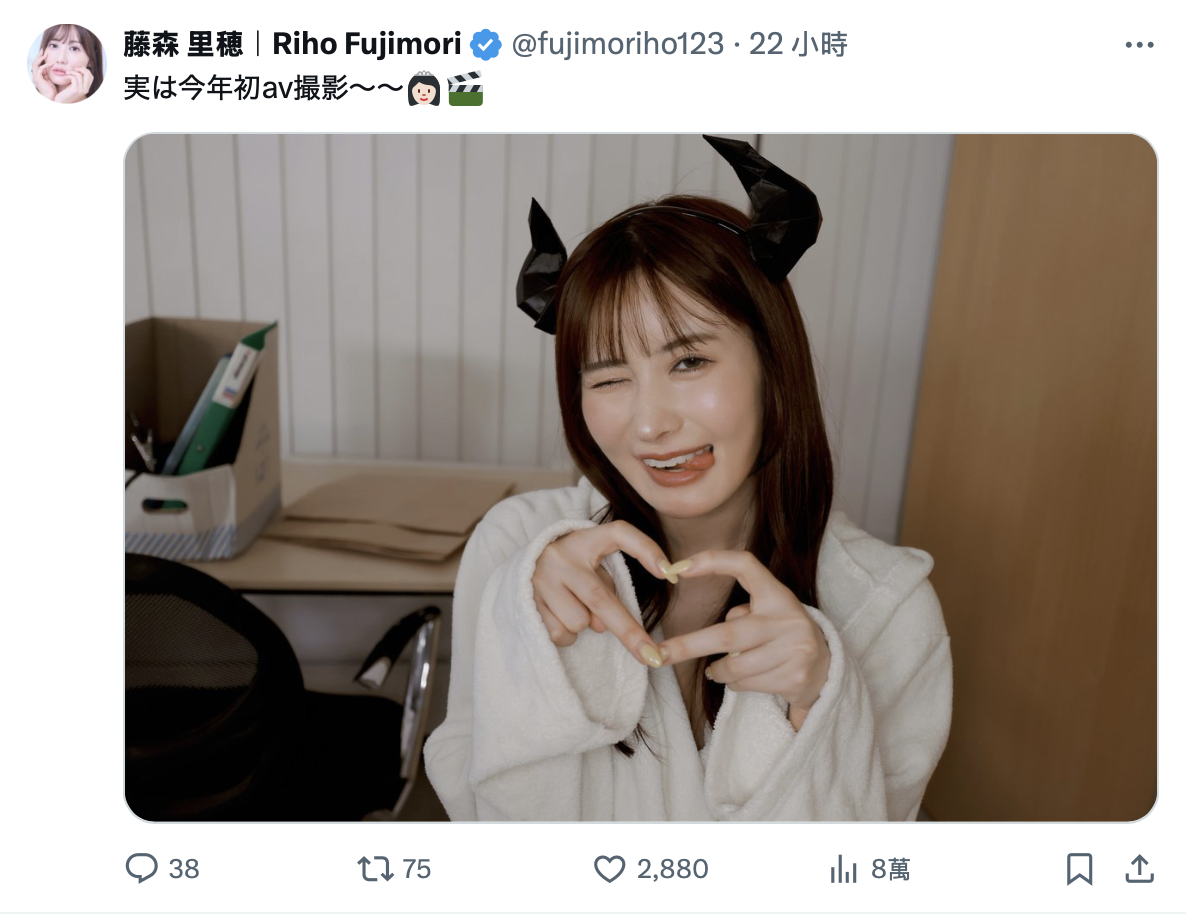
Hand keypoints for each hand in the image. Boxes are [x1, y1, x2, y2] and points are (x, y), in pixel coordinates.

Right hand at [31, 53, 55, 99]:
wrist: (52, 98)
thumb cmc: (52, 90)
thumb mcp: (51, 79)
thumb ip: (50, 72)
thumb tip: (53, 65)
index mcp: (38, 74)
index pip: (38, 64)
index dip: (41, 58)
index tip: (46, 52)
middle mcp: (35, 75)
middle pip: (35, 62)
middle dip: (39, 56)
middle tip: (43, 50)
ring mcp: (36, 76)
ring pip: (35, 64)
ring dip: (41, 59)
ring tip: (46, 54)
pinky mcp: (38, 79)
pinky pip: (40, 69)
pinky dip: (45, 65)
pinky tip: (52, 64)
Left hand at [53, 66, 92, 103]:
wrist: (61, 102)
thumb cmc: (65, 93)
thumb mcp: (73, 86)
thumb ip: (77, 80)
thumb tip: (78, 70)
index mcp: (86, 88)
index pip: (91, 77)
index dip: (85, 70)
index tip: (78, 68)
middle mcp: (86, 89)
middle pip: (88, 75)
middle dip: (81, 69)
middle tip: (74, 68)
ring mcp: (81, 90)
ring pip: (80, 75)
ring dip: (72, 72)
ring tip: (67, 73)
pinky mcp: (75, 90)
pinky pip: (74, 78)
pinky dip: (69, 75)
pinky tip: (65, 77)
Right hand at [531, 520, 670, 666]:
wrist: (521, 568)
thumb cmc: (570, 569)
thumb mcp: (590, 565)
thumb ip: (606, 588)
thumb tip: (604, 627)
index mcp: (585, 540)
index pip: (620, 534)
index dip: (646, 550)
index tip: (670, 573)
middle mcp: (562, 555)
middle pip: (602, 599)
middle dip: (630, 633)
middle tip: (652, 657)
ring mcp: (541, 578)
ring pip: (579, 621)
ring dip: (584, 626)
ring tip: (572, 607)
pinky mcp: (526, 600)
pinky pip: (559, 633)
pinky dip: (566, 635)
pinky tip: (557, 616)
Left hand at [658, 550, 830, 722]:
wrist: (827, 669)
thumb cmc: (781, 635)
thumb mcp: (768, 613)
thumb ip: (741, 613)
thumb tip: (702, 635)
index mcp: (778, 594)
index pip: (746, 565)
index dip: (713, 561)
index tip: (678, 568)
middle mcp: (788, 618)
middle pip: (727, 634)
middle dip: (688, 646)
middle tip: (657, 654)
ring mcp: (794, 649)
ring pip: (733, 667)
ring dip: (717, 671)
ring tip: (720, 669)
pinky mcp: (795, 677)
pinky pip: (745, 684)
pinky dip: (735, 684)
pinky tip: (749, 678)